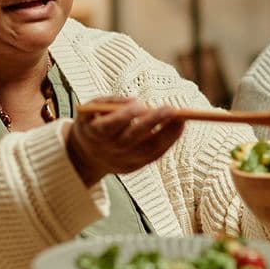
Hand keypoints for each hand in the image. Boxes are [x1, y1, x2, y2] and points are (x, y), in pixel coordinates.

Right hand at [67, 97, 185, 185]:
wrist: (86, 156)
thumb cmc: (93, 123)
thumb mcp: (92, 108)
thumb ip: (111, 102)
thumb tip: (135, 101)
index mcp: (94, 134)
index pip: (110, 126)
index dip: (125, 116)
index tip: (141, 104)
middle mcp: (108, 150)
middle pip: (133, 138)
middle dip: (153, 123)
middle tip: (172, 109)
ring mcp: (122, 161)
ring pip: (148, 150)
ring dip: (167, 134)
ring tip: (182, 119)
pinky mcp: (134, 167)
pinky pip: (154, 155)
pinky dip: (168, 142)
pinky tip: (179, 128)